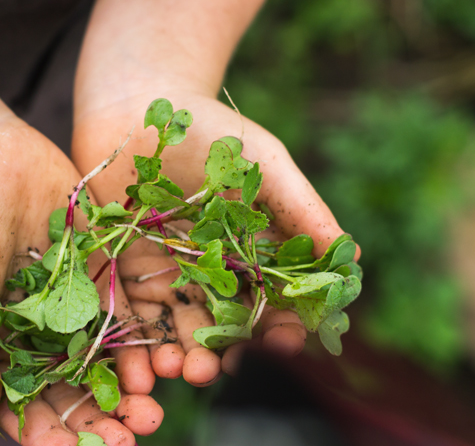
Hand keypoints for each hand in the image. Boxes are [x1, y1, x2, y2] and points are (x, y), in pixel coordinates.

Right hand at [0, 118, 160, 444]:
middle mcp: (38, 321)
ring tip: (152, 407)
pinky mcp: (95, 254)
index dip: (52, 431)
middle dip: (102, 415)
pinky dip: (143, 330)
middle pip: (76, 382)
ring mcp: (70, 289)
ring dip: (130, 381)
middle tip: (134, 437)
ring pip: (106, 348)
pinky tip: (162, 355)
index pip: (28, 400)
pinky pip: (125, 298)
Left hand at [73, 91, 350, 383]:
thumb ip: (302, 209)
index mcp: (248, 252)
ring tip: (176, 372)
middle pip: (219, 323)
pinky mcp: (121, 266)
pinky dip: (132, 341)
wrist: (136, 103)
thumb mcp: (263, 163)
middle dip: (218, 352)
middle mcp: (208, 270)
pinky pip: (128, 309)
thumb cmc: (208, 128)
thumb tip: (353, 258)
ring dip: (176, 355)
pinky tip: (137, 364)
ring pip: (173, 324)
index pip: (270, 300)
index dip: (279, 324)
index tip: (283, 342)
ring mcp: (164, 271)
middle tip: (212, 371)